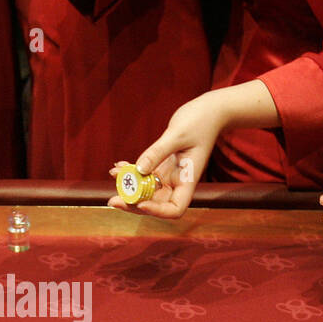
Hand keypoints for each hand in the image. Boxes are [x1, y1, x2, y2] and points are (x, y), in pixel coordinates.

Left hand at [107, 92, 226, 218]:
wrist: (209, 111)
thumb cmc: (200, 121)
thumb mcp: (177, 135)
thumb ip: (157, 153)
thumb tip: (138, 170)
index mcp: (188, 180)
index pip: (175, 209)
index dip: (157, 211)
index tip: (140, 203)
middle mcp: (178, 182)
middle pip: (156, 203)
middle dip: (134, 203)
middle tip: (113, 200)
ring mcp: (169, 175)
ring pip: (146, 190)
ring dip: (128, 187)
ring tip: (113, 175)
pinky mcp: (162, 165)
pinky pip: (143, 174)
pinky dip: (130, 172)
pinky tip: (117, 166)